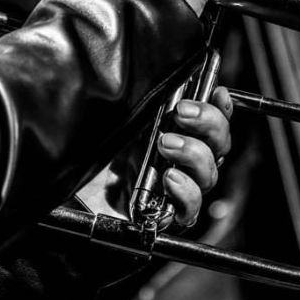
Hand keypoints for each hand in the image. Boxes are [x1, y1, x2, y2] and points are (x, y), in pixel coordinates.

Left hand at [77, 87, 231, 227]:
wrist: (78, 191)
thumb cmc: (101, 155)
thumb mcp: (121, 123)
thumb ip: (145, 106)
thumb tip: (165, 84)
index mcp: (181, 136)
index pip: (214, 122)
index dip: (221, 107)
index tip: (216, 90)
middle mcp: (187, 163)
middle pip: (220, 145)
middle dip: (208, 123)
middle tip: (182, 112)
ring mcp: (182, 189)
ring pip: (210, 173)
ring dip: (193, 154)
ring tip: (166, 143)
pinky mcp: (172, 214)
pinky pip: (193, 207)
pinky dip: (186, 191)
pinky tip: (169, 178)